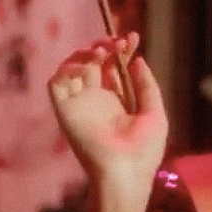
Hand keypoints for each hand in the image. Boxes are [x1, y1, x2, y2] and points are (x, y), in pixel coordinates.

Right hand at [48, 33, 167, 192]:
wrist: (126, 173)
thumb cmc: (145, 150)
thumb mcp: (154, 113)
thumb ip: (147, 86)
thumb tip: (138, 60)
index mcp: (118, 101)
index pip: (114, 67)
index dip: (122, 50)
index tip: (133, 37)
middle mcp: (97, 100)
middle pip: (94, 63)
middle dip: (104, 46)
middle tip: (117, 40)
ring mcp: (80, 105)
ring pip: (72, 68)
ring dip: (85, 53)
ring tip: (102, 50)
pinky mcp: (65, 112)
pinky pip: (56, 84)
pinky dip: (67, 68)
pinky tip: (88, 65)